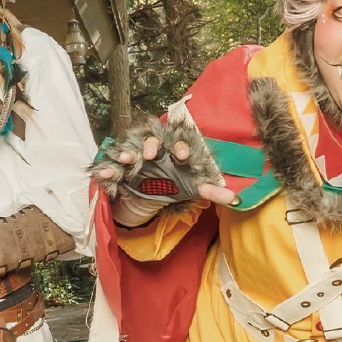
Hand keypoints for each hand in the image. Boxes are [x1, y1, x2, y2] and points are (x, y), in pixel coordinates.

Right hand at [93, 131, 240, 226]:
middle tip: (152, 155)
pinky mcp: (120, 169)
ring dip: (128, 153)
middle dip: (152, 145)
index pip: (177, 144)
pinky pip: (112, 167)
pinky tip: (104, 174)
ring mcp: (136, 159)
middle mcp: (154, 151)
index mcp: (172, 154)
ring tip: (126, 159)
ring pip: (131, 151)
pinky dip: (107, 170)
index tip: (181, 156)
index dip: (179, 148)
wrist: (145, 191)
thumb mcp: (189, 188)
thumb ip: (210, 191)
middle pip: (153, 142)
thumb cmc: (170, 184)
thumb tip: (236, 199)